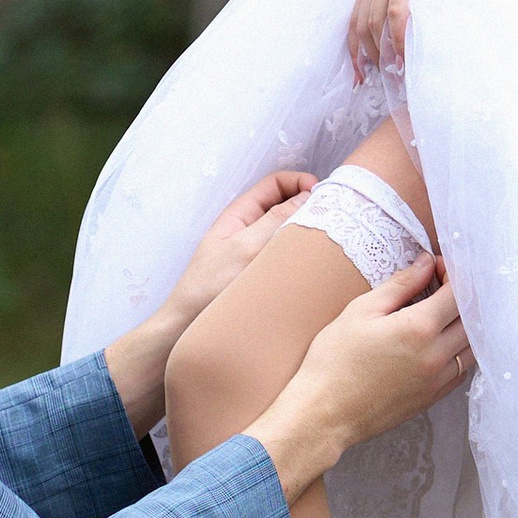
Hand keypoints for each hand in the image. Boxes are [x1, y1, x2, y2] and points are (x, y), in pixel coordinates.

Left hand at [104, 169, 316, 430]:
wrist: (182, 334)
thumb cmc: (208, 290)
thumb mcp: (245, 249)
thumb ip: (276, 221)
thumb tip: (311, 195)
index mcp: (239, 216)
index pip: (275, 184)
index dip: (300, 183)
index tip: (324, 196)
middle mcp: (247, 233)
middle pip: (285, 209)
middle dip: (310, 209)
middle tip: (335, 223)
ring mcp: (253, 258)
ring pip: (288, 237)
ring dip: (307, 238)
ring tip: (330, 249)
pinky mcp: (258, 282)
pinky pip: (285, 263)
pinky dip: (301, 262)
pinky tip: (316, 275)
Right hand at [252, 257, 470, 501]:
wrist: (324, 413)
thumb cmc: (334, 360)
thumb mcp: (361, 311)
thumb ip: (400, 284)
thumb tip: (425, 263)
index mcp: (419, 328)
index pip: (458, 292)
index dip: (453, 272)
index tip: (436, 267)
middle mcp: (437, 355)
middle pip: (473, 317)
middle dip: (463, 295)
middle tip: (441, 285)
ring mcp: (438, 379)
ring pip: (473, 344)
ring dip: (465, 322)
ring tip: (442, 312)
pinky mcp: (434, 397)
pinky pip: (463, 368)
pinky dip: (460, 349)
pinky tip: (440, 340)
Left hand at [345, 0, 472, 80]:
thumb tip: (424, 20)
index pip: (357, 19)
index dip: (355, 49)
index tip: (360, 75)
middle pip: (360, 25)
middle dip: (362, 57)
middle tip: (370, 82)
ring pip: (375, 22)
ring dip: (382, 51)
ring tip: (392, 73)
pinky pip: (396, 9)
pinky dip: (397, 33)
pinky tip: (403, 51)